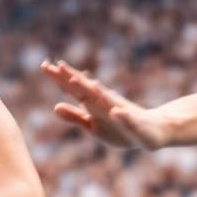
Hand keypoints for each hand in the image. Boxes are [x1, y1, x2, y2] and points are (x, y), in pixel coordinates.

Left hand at [41, 60, 170, 150]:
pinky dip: (121, 116)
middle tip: (56, 65)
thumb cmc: (120, 128)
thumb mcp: (93, 125)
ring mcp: (120, 111)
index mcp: (94, 103)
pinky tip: (115, 112)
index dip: (59, 78)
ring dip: (92, 91)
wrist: (153, 131)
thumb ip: (75, 116)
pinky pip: (128, 119)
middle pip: (85, 89)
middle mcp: (106, 102)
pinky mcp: (135, 123)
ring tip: (77, 80)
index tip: (44, 65)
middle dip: (71, 78)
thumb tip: (54, 107)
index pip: (74, 89)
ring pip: (105, 100)